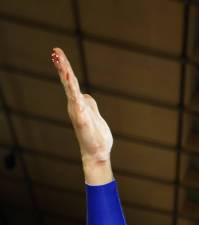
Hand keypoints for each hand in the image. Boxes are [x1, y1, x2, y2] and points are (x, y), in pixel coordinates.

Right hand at [51, 47, 112, 164]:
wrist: (97, 153)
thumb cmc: (96, 136)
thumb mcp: (94, 115)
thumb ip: (89, 104)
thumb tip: (85, 95)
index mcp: (79, 103)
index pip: (71, 81)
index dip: (65, 67)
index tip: (57, 52)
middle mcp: (76, 105)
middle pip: (68, 81)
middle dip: (63, 66)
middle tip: (56, 51)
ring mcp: (78, 111)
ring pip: (71, 89)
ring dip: (66, 75)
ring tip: (60, 61)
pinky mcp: (82, 119)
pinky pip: (78, 103)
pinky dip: (74, 92)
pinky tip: (72, 83)